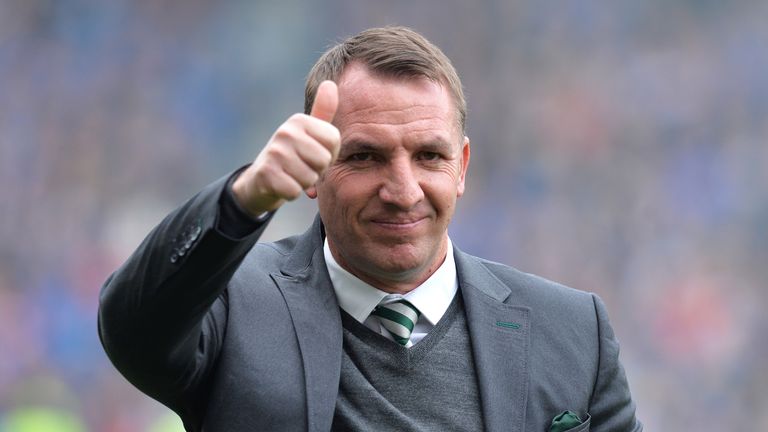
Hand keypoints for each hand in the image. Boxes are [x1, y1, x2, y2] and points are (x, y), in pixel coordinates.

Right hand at [232, 80, 339, 215]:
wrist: (260, 180)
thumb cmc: (292, 155)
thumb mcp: (308, 132)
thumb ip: (323, 112)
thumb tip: (330, 83)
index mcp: (299, 120)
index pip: (334, 141)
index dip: (329, 154)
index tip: (313, 153)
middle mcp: (285, 131)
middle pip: (324, 160)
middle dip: (316, 170)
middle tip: (301, 166)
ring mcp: (274, 152)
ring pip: (310, 178)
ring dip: (303, 183)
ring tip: (291, 174)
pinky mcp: (266, 174)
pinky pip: (295, 191)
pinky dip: (291, 193)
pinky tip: (282, 184)